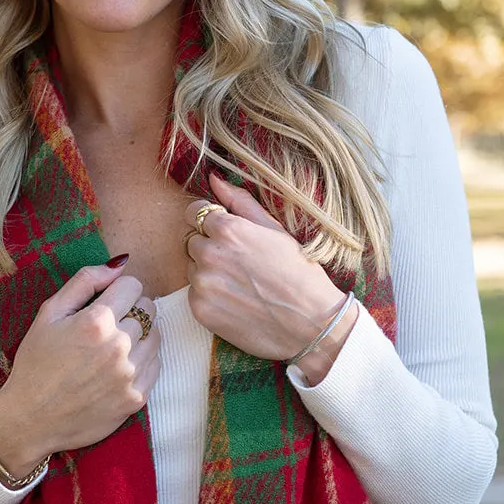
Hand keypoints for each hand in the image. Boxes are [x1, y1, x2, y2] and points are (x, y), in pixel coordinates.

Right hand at [0, 260, 160, 475]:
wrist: (30, 419)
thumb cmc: (35, 364)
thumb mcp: (48, 313)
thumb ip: (85, 281)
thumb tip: (120, 264)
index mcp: (96, 321)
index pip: (133, 285)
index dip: (119, 290)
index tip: (108, 301)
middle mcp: (119, 346)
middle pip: (148, 309)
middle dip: (132, 310)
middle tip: (109, 325)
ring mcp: (130, 374)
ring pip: (156, 336)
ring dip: (140, 336)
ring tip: (114, 347)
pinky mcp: (136, 398)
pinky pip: (156, 366)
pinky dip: (143, 361)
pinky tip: (120, 367)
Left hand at [184, 171, 355, 368]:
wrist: (311, 324)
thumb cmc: (299, 273)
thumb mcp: (275, 230)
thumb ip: (240, 202)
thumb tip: (214, 179)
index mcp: (227, 229)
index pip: (194, 212)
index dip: (209, 221)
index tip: (224, 233)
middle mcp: (209, 254)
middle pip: (192, 241)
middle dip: (209, 247)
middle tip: (240, 264)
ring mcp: (202, 283)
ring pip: (192, 269)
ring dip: (208, 273)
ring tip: (240, 284)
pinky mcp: (199, 309)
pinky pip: (194, 295)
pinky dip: (209, 297)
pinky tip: (235, 301)